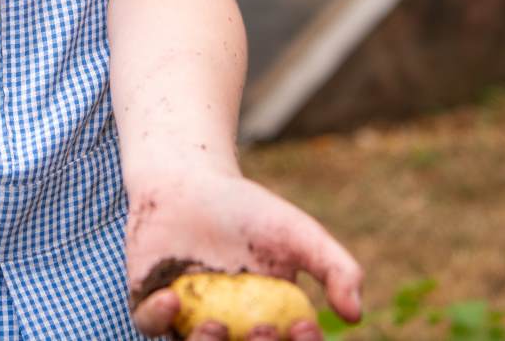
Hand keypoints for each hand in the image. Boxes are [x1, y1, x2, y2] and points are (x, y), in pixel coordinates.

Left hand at [125, 167, 361, 340]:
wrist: (191, 178)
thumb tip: (355, 315)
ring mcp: (186, 320)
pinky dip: (158, 319)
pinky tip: (173, 299)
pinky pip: (149, 324)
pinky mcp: (150, 302)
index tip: (302, 326)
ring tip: (218, 324)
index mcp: (266, 324)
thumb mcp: (300, 235)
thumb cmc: (249, 210)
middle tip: (262, 328)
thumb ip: (336, 268)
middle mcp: (227, 330)